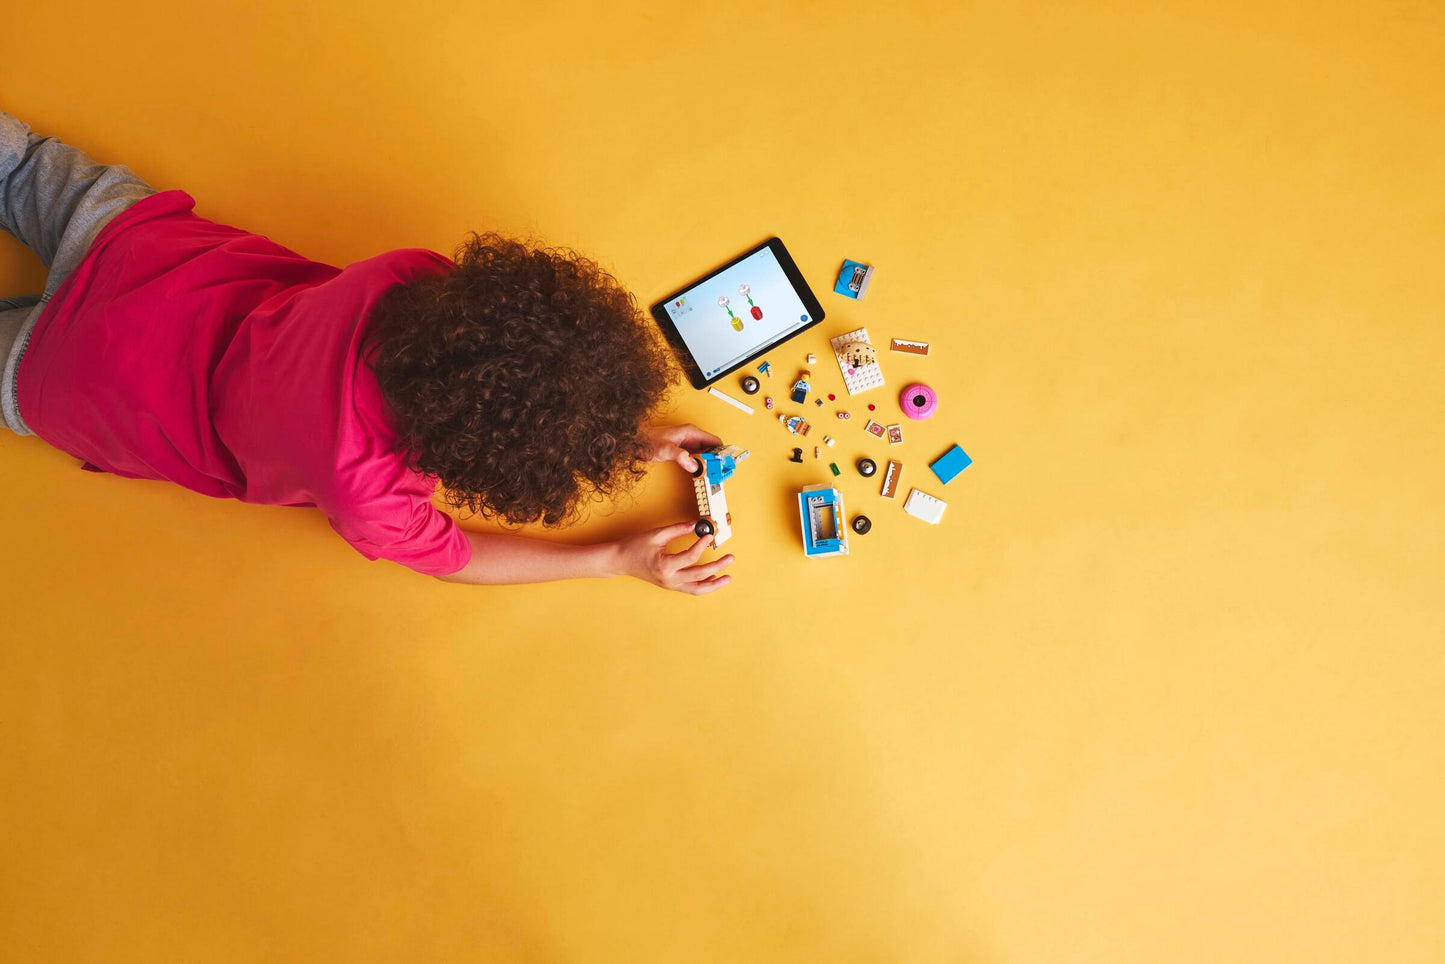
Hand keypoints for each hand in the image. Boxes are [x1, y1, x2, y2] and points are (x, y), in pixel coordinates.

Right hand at [613, 521, 733, 594]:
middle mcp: (669, 579)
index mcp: (664, 566)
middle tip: (730, 558)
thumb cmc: (634, 547)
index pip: (690, 557)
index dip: (702, 545)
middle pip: (700, 575)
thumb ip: (677, 529)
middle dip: (717, 566)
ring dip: (714, 584)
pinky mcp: (670, 585)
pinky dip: (703, 585)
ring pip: (698, 589)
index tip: (709, 536)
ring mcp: (670, 585)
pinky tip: (713, 579)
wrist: (620, 561)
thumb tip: (696, 525)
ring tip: (727, 578)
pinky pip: (691, 589)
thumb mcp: (656, 535)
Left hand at [642, 423, 722, 473]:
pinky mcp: (683, 450)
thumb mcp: (665, 450)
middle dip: (716, 460)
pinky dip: (700, 464)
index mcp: (691, 432)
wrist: (636, 442)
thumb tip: (693, 465)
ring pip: (705, 453)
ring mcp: (688, 443)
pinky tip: (700, 472)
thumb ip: (680, 457)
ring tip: (711, 474)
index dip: (721, 453)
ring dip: (708, 463)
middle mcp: (691, 436)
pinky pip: (697, 457)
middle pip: (711, 448)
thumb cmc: (648, 441)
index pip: (714, 441)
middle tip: (717, 472)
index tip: (723, 464)